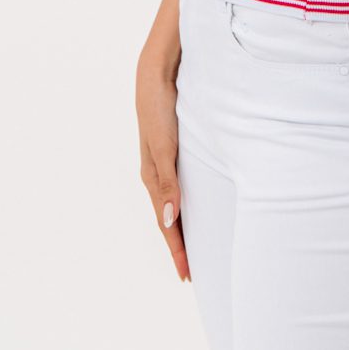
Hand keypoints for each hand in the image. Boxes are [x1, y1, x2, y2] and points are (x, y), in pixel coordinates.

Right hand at [136, 55, 189, 281]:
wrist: (156, 73)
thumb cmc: (158, 109)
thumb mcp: (164, 147)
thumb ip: (167, 183)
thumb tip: (168, 221)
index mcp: (152, 177)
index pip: (165, 223)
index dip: (176, 249)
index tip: (186, 276)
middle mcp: (157, 172)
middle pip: (168, 217)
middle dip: (179, 244)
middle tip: (191, 270)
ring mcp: (166, 160)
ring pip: (174, 201)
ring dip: (183, 224)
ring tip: (196, 244)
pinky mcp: (175, 147)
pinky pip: (181, 183)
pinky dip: (186, 200)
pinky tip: (196, 202)